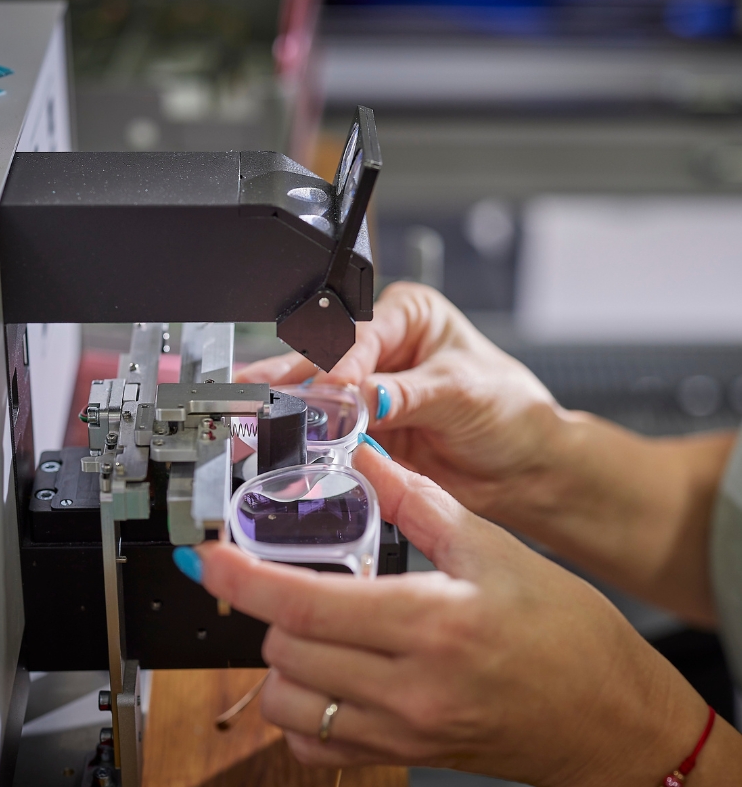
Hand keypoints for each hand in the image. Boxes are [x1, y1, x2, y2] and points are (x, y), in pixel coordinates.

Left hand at [192, 446, 711, 786]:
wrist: (604, 714)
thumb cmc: (563, 632)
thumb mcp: (490, 547)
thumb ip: (414, 498)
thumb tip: (364, 456)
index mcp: (430, 623)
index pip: (306, 606)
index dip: (244, 577)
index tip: (207, 556)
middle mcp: (408, 687)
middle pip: (285, 651)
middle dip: (271, 606)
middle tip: (290, 575)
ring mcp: (401, 731)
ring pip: (288, 704)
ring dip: (282, 657)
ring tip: (313, 625)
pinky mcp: (401, 756)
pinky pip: (315, 748)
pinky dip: (301, 708)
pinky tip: (328, 675)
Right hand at [236, 282, 562, 515]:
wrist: (524, 470)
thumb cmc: (511, 411)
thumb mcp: (460, 391)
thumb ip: (404, 394)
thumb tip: (358, 397)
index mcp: (409, 316)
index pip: (363, 334)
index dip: (342, 361)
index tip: (330, 387)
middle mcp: (385, 349)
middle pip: (330, 359)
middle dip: (297, 377)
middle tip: (265, 391)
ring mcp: (372, 392)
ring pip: (322, 396)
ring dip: (295, 407)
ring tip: (261, 412)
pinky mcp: (366, 431)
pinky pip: (331, 431)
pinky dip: (311, 438)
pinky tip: (284, 437)